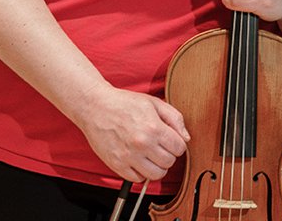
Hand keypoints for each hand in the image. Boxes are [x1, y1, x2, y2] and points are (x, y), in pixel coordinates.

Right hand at [74, 85, 189, 181]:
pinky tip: (139, 160)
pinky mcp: (116, 165)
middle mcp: (142, 144)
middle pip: (169, 162)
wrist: (96, 107)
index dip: (178, 144)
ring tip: (152, 156)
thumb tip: (186, 138)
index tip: (172, 140)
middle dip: (169, 155)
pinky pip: (137, 179)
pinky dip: (141, 172)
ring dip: (157, 167)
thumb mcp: (154, 103)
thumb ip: (175, 118)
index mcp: (154, 128)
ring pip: (156, 175)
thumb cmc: (125, 103)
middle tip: (161, 147)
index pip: (179, 148)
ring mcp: (128, 157)